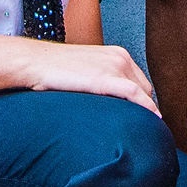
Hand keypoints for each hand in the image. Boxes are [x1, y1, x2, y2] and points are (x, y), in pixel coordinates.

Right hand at [24, 40, 160, 119]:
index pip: (140, 82)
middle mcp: (120, 58)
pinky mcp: (106, 78)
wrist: (34, 62)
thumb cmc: (53, 69)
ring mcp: (114, 66)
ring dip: (146, 112)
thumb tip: (106, 102)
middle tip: (141, 128)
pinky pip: (135, 95)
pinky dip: (147, 109)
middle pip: (145, 89)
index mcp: (116, 54)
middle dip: (144, 108)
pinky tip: (152, 121)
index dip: (142, 102)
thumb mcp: (84, 70)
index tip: (141, 118)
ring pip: (143, 94)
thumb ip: (100, 80)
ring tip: (147, 132)